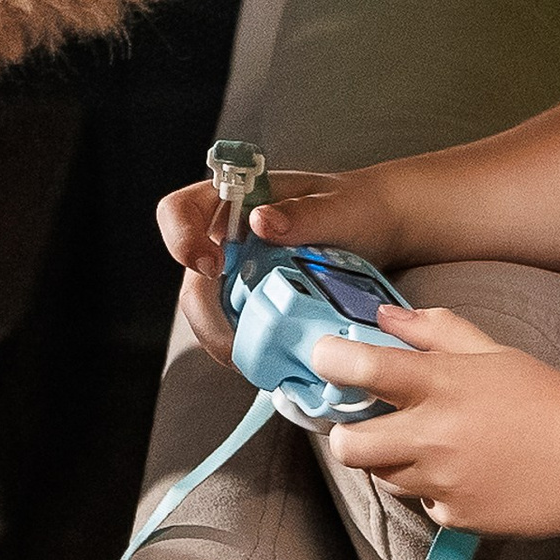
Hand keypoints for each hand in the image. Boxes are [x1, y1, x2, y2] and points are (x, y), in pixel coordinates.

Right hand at [156, 165, 403, 364]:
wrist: (380, 228)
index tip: (212, 266)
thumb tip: (261, 221)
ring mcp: (237, 272)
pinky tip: (271, 357)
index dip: (182, 239)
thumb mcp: (339, 207)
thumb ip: (303, 214)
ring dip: (226, 341)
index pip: (180, 212)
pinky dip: (248, 346)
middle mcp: (226, 238)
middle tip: (238, 344)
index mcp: (235, 200)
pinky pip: (236, 328)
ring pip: (209, 313)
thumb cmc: (357, 207)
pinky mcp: (253, 301)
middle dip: (208, 318)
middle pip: (192, 280)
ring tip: (260, 359)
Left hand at [312, 306, 559, 535]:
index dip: (329, 360)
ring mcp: (443, 481)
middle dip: (345, 434)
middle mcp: (434, 436)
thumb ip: (434, 331)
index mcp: (442, 384)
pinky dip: (433, 488)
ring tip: (434, 445)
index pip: (362, 369)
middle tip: (366, 423)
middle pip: (348, 445)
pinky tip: (468, 472)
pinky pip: (422, 502)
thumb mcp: (493, 352)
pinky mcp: (456, 517)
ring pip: (383, 476)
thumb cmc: (547, 399)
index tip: (324, 357)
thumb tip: (385, 315)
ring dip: (393, 460)